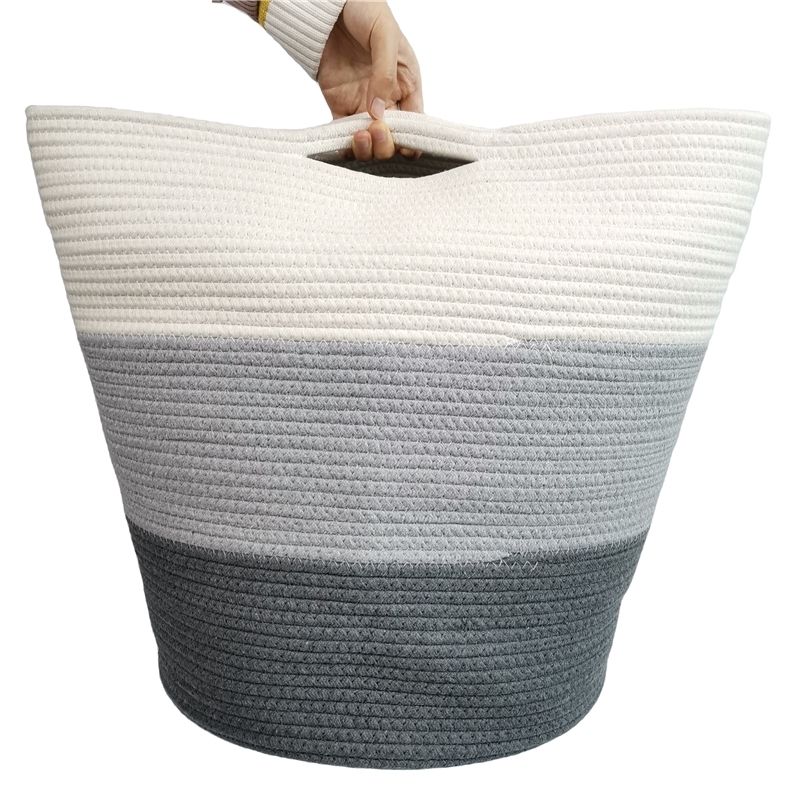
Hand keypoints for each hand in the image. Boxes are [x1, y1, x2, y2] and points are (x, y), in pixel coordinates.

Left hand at [317, 0, 422, 159]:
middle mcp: (388, 100)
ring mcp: (363, 105)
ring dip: (367, 148)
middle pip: (393, 138)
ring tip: (360, 136)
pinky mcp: (340, 107)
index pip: (415, 123)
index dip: (412, 139)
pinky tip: (346, 141)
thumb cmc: (366, 12)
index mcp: (407, 85)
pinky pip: (344, 135)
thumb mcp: (384, 37)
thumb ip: (385, 74)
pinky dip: (345, 144)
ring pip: (369, 142)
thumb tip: (378, 113)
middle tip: (377, 131)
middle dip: (387, 144)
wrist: (330, 6)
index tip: (404, 144)